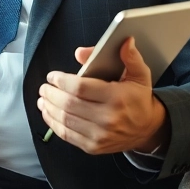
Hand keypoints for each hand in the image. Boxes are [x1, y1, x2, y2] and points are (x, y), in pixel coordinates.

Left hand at [37, 38, 169, 154]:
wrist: (146, 129)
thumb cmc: (139, 99)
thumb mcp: (140, 75)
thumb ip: (130, 57)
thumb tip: (124, 41)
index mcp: (117, 98)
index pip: (80, 88)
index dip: (61, 81)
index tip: (52, 76)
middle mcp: (108, 118)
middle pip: (69, 104)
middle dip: (51, 93)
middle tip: (44, 87)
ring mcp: (100, 135)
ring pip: (65, 120)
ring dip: (49, 107)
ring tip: (43, 98)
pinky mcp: (93, 146)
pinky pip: (67, 134)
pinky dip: (53, 123)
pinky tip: (48, 113)